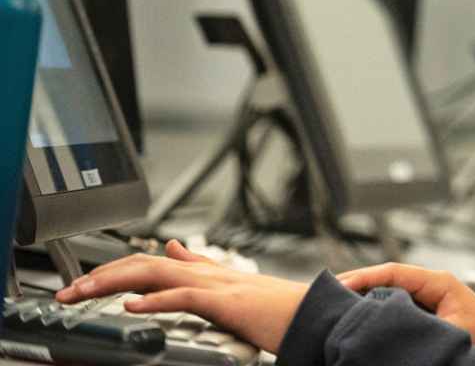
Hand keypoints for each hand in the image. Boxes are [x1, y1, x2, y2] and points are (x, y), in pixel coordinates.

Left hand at [55, 239, 308, 352]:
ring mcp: (218, 286)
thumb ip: (203, 268)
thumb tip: (175, 250)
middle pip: (146, 264)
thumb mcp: (234, 288)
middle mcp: (208, 273)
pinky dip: (156, 300)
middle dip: (102, 276)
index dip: (115, 269)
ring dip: (115, 283)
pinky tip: (132, 305)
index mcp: (208, 273)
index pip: (153, 262)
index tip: (83, 284)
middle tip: (68, 292)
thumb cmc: (281, 310)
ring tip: (83, 293)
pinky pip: (185, 297)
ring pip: (157, 274)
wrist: (316, 316)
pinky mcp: (228, 303)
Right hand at [337, 263, 474, 348]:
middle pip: (387, 276)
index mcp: (439, 282)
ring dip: (365, 291)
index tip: (342, 285)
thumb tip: (391, 328)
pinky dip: (376, 301)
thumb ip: (422, 326)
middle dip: (359, 282)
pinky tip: (358, 309)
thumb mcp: (451, 332)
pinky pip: (395, 297)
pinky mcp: (424, 303)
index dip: (366, 277)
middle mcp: (431, 282)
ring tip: (337, 298)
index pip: (395, 272)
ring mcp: (427, 291)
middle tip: (330, 291)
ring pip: (388, 286)